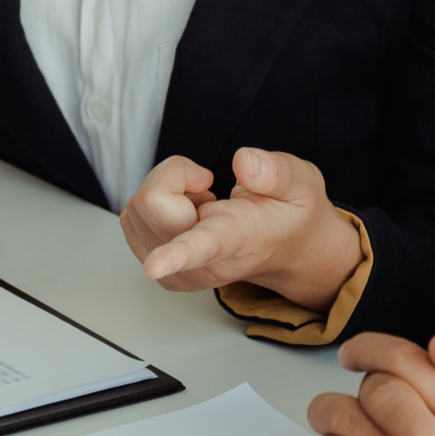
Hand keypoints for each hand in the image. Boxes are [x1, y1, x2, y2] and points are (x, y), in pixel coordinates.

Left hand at [118, 148, 362, 312]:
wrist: (288, 252)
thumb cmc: (290, 214)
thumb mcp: (302, 185)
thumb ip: (278, 172)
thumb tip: (243, 163)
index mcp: (237, 240)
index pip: (204, 246)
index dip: (176, 256)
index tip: (155, 267)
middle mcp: (202, 264)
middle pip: (150, 203)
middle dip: (173, 173)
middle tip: (206, 181)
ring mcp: (178, 272)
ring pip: (137, 207)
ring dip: (165, 189)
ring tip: (201, 200)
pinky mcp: (159, 268)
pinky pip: (132, 217)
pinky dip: (157, 202)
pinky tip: (187, 211)